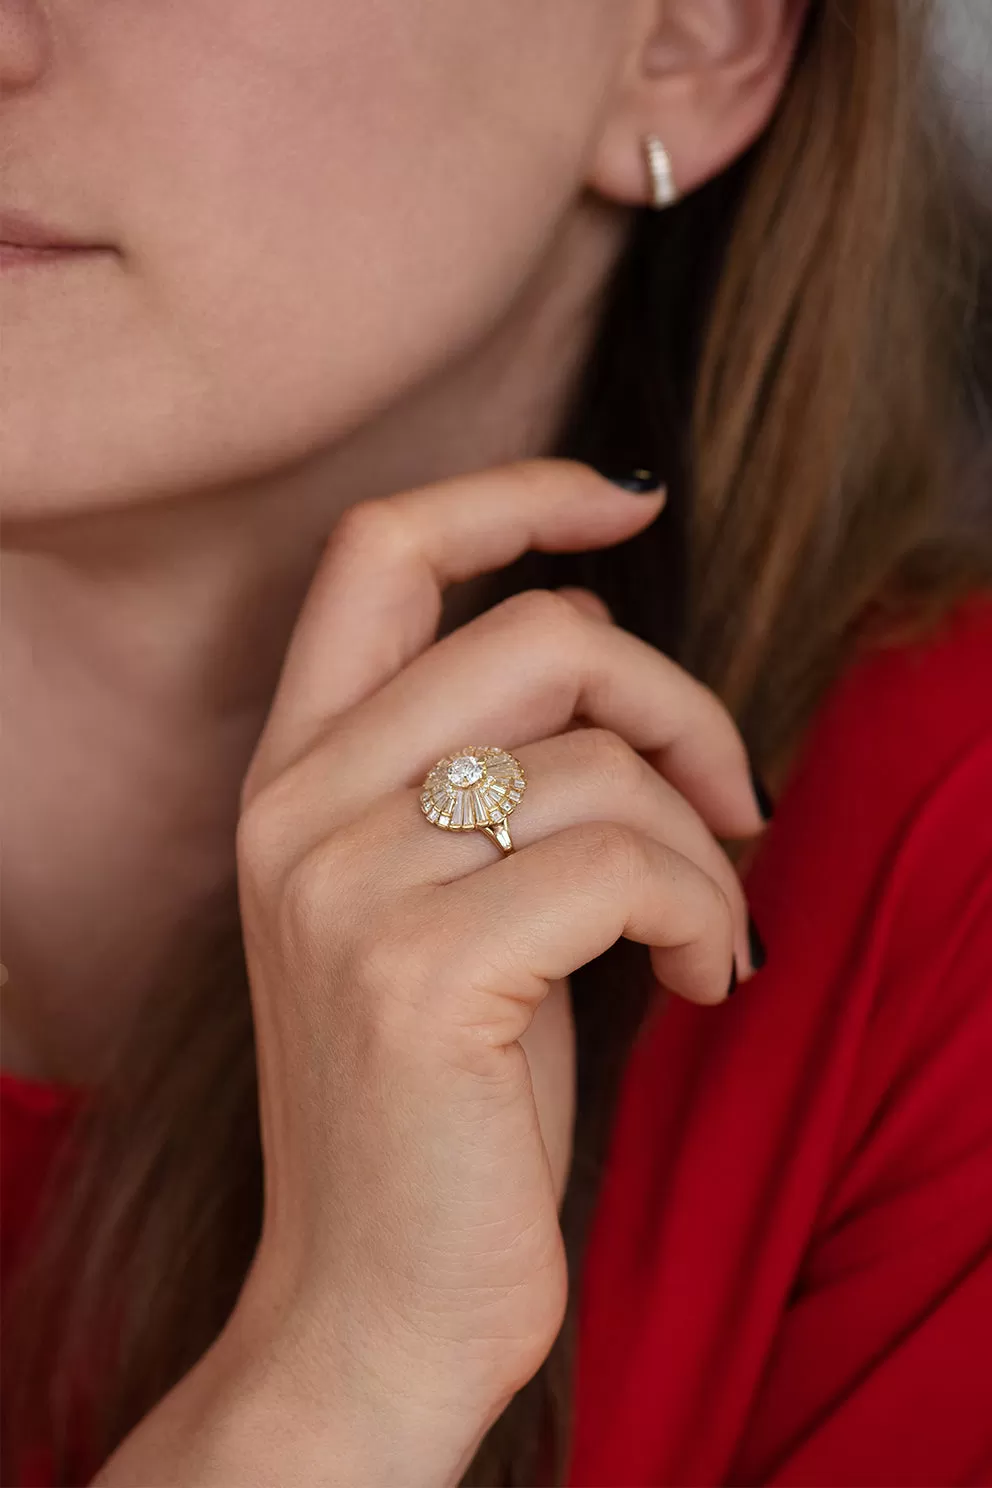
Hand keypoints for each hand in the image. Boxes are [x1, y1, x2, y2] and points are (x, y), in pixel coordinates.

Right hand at [226, 459, 765, 1466]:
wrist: (371, 1301)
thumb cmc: (444, 1095)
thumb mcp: (445, 897)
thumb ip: (487, 762)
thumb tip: (606, 645)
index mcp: (292, 774)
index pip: (380, 551)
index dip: (515, 494)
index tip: (629, 502)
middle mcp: (295, 809)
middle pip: (540, 635)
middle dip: (679, 702)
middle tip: (734, 798)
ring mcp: (344, 887)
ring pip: (602, 763)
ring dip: (706, 843)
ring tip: (712, 927)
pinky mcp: (419, 973)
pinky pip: (627, 866)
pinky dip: (706, 913)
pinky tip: (703, 980)